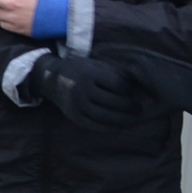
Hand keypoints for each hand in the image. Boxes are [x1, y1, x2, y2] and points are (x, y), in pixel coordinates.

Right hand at [28, 55, 143, 128]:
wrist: (51, 79)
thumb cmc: (79, 70)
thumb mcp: (95, 64)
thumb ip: (114, 72)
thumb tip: (137, 86)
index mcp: (89, 74)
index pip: (118, 85)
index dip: (130, 89)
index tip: (135, 92)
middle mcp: (82, 90)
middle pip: (114, 102)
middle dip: (131, 107)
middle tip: (140, 109)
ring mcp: (77, 105)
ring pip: (105, 116)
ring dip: (123, 120)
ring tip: (134, 119)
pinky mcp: (74, 116)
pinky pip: (94, 125)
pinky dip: (109, 128)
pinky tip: (119, 127)